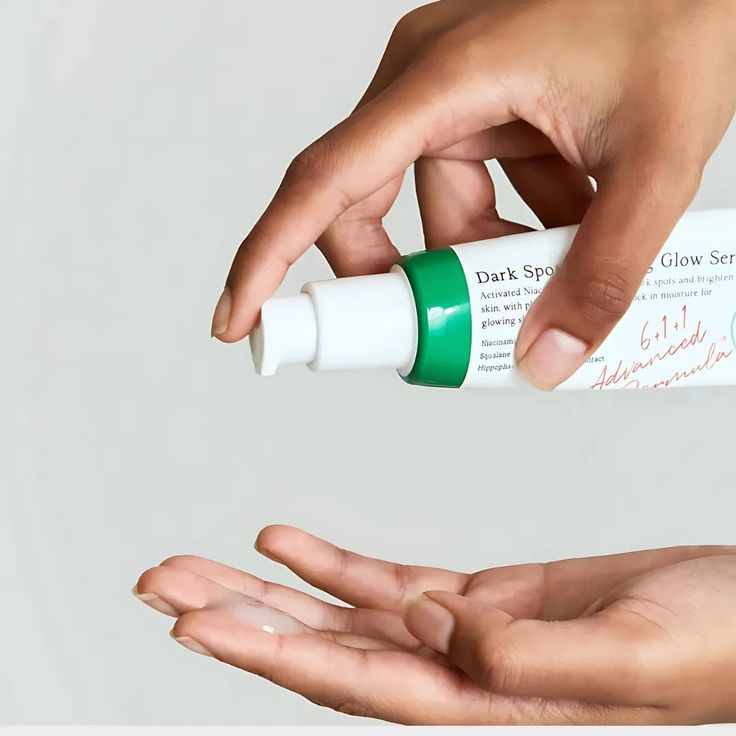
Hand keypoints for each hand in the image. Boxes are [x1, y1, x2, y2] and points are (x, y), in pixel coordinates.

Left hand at [134, 526, 735, 723]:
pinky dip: (332, 560)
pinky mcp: (480, 597)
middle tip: (166, 587)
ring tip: (200, 567)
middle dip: (238, 617)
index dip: (267, 654)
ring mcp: (463, 634)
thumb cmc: (713, 644)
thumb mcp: (630, 658)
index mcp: (486, 706)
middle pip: (321, 650)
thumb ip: (524, 660)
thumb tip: (431, 628)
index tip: (195, 626)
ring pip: (341, 613)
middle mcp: (457, 676)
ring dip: (267, 588)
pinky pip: (387, 579)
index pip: (350, 683)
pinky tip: (286, 541)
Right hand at [211, 0, 735, 388]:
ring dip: (482, 258)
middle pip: (366, 208)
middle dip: (409, 280)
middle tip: (449, 332)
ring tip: (553, 272)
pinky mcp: (480, 107)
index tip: (241, 319)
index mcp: (441, 78)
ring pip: (433, 209)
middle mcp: (426, 82)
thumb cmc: (683, 15)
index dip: (269, 257)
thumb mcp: (655, 161)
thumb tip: (545, 358)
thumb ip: (604, 271)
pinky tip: (568, 227)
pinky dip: (509, 228)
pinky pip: (471, 188)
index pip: (325, 181)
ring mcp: (451, 93)